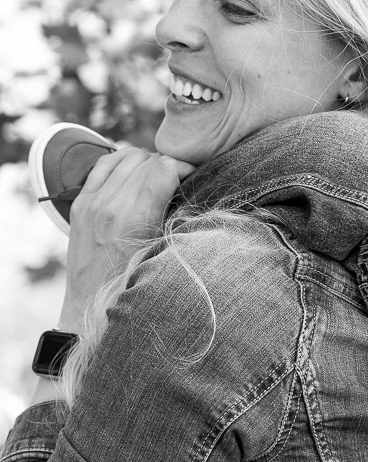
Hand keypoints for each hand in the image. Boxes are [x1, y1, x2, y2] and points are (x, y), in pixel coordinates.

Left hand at [59, 145, 193, 327]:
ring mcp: (93, 201)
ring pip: (126, 156)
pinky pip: (103, 164)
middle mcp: (112, 205)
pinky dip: (121, 162)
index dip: (183, 167)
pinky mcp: (80, 203)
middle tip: (177, 180)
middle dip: (166, 165)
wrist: (93, 305)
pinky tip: (132, 173)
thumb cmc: (136, 285)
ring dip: (145, 161)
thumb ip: (173, 218)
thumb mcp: (163, 253)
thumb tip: (187, 189)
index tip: (192, 176)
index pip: (164, 168)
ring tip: (155, 177)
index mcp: (136, 218)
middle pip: (147, 160)